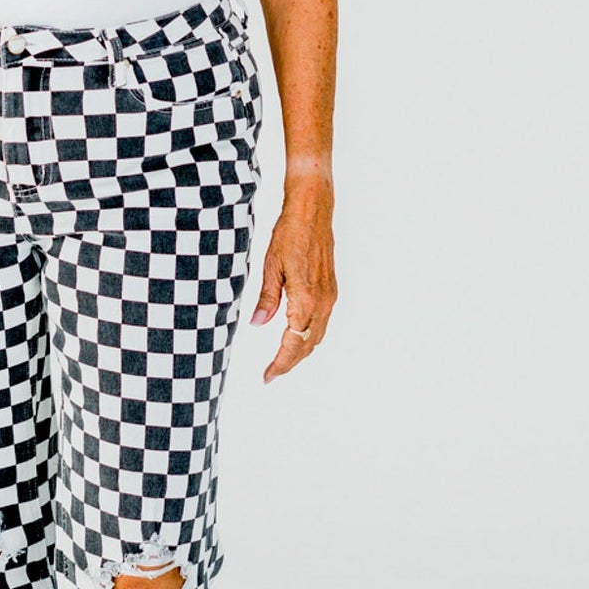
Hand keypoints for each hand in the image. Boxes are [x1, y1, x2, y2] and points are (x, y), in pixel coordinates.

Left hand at [248, 183, 336, 382]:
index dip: (280, 363)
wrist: (312, 213)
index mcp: (305, 299)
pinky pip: (321, 323)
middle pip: (307, 345)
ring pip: (316, 336)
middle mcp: (322, 302)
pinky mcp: (331, 291)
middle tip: (270, 374)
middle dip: (289, 363)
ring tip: (280, 361)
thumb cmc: (289, 234)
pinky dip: (308, 337)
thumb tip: (257, 324)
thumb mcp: (271, 267)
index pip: (293, 343)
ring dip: (300, 351)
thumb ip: (266, 299)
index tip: (267, 376)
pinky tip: (294, 337)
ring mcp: (329, 297)